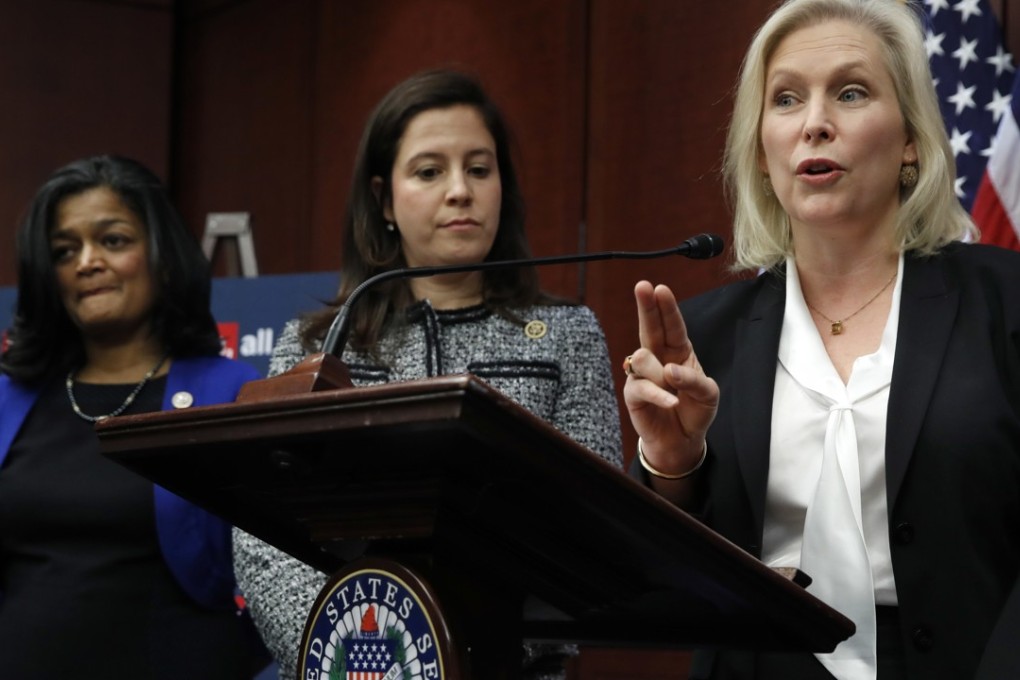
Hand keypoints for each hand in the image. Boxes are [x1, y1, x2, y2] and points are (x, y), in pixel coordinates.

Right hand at [623, 281, 718, 477]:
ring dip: (661, 373)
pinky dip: (660, 395)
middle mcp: (658, 357)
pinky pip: (641, 386)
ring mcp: (643, 374)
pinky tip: (671, 403)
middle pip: (649, 327)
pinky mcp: (633, 393)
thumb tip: (669, 371)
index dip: (666, 307)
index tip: (659, 288)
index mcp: (678, 351)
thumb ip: (693, 380)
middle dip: (646, 307)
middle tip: (642, 286)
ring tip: (674, 392)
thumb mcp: (708, 394)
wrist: (682, 440)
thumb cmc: (695, 411)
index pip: (672, 325)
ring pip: (643, 357)